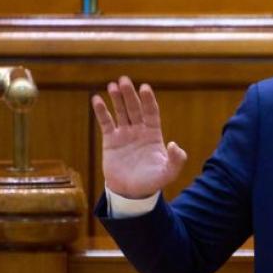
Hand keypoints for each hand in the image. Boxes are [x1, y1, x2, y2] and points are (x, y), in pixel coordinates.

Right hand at [91, 76, 186, 198]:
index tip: (145, 88)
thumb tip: (175, 144)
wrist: (131, 192)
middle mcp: (139, 131)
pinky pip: (106, 123)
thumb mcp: (168, 173)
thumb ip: (176, 160)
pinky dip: (101, 111)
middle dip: (130, 94)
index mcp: (154, 135)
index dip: (148, 100)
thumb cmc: (152, 181)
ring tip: (113, 85)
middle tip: (124, 80)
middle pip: (135, 108)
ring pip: (120, 112)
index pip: (151, 113)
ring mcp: (124, 134)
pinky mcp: (110, 140)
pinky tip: (97, 99)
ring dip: (117, 98)